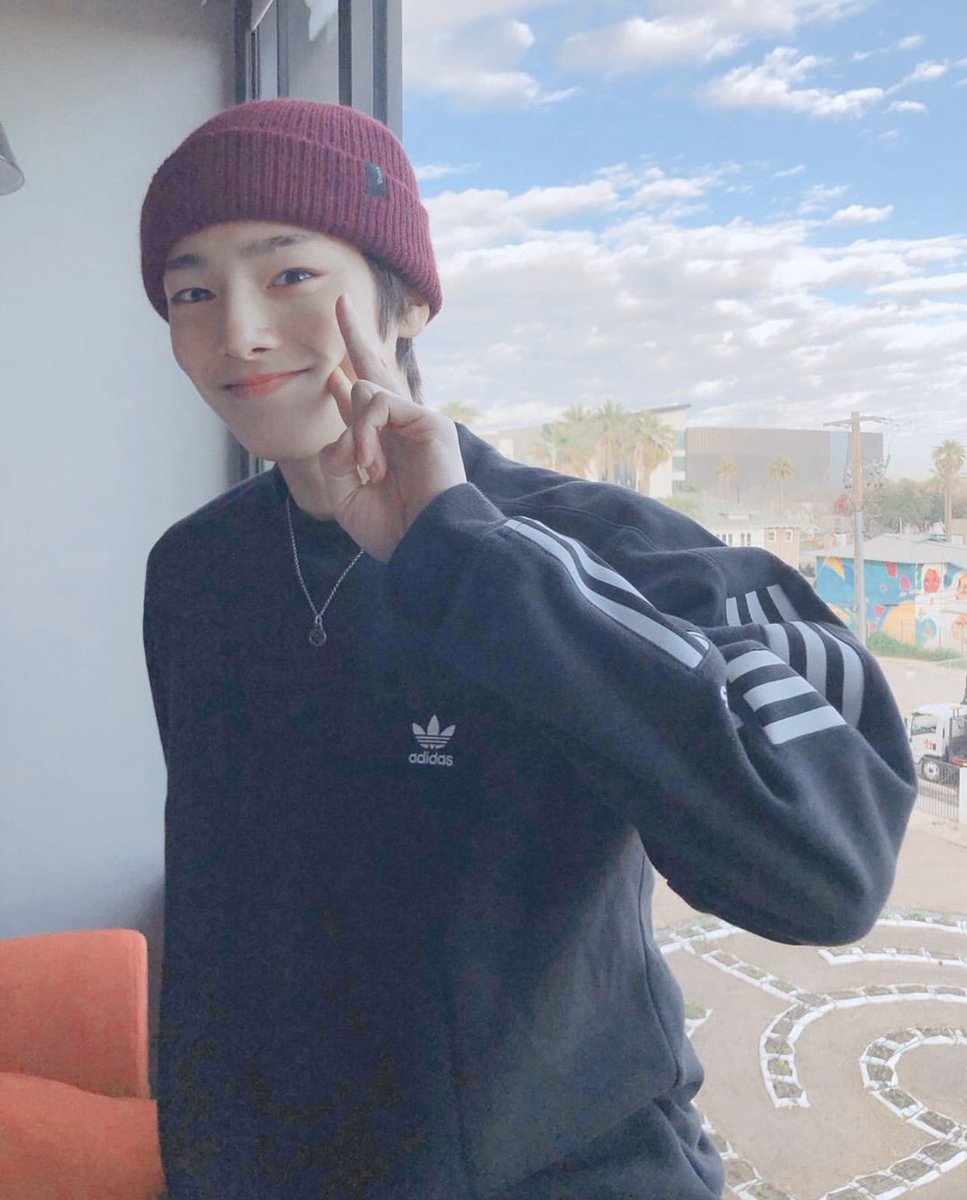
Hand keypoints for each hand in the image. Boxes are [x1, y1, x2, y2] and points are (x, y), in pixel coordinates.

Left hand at [317, 294, 466, 561]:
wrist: (424, 547)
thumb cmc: (391, 528)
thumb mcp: (346, 492)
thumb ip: (336, 452)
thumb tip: (339, 408)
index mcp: (385, 445)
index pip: (363, 404)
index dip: (344, 384)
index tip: (333, 374)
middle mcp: (402, 427)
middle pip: (377, 370)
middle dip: (356, 335)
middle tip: (340, 301)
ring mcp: (418, 421)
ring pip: (366, 388)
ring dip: (355, 433)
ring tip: (367, 470)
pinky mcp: (429, 420)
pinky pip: (378, 401)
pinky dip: (365, 431)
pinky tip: (372, 464)